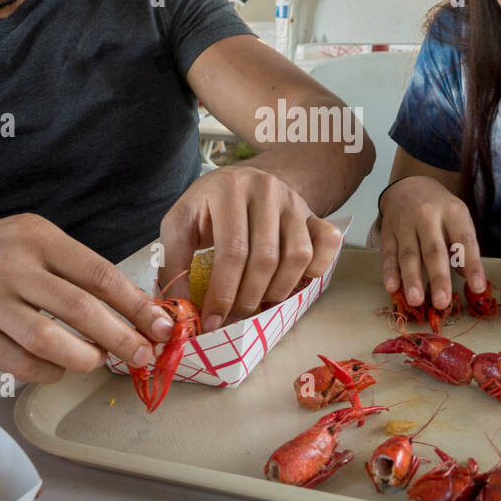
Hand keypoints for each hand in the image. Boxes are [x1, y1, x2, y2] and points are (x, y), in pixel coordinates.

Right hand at [0, 213, 173, 383]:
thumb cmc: (2, 254)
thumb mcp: (41, 243)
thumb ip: (83, 273)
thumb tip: (140, 314)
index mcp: (38, 237)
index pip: (99, 274)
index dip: (136, 304)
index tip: (163, 326)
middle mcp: (11, 266)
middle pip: (79, 309)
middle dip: (121, 337)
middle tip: (144, 355)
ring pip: (48, 341)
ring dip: (86, 357)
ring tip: (101, 360)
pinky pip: (22, 365)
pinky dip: (52, 371)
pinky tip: (62, 366)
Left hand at [158, 165, 341, 331]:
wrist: (241, 181)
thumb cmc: (207, 207)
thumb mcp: (179, 224)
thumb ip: (174, 262)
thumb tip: (181, 309)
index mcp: (229, 189)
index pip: (232, 251)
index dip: (223, 293)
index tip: (212, 320)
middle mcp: (266, 190)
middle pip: (266, 259)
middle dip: (248, 298)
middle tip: (234, 317)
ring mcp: (294, 201)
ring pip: (298, 256)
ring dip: (279, 290)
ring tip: (259, 302)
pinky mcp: (313, 213)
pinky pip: (327, 244)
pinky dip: (316, 269)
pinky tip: (292, 282)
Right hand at [377, 176, 485, 310]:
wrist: (409, 185)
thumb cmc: (440, 209)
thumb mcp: (458, 220)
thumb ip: (463, 248)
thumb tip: (468, 279)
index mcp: (453, 212)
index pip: (464, 240)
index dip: (472, 265)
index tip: (478, 288)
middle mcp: (428, 216)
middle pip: (434, 250)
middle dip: (438, 277)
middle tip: (442, 302)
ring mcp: (405, 224)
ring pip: (409, 254)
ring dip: (412, 279)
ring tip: (416, 300)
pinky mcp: (389, 232)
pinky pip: (389, 254)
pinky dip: (390, 272)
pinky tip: (392, 287)